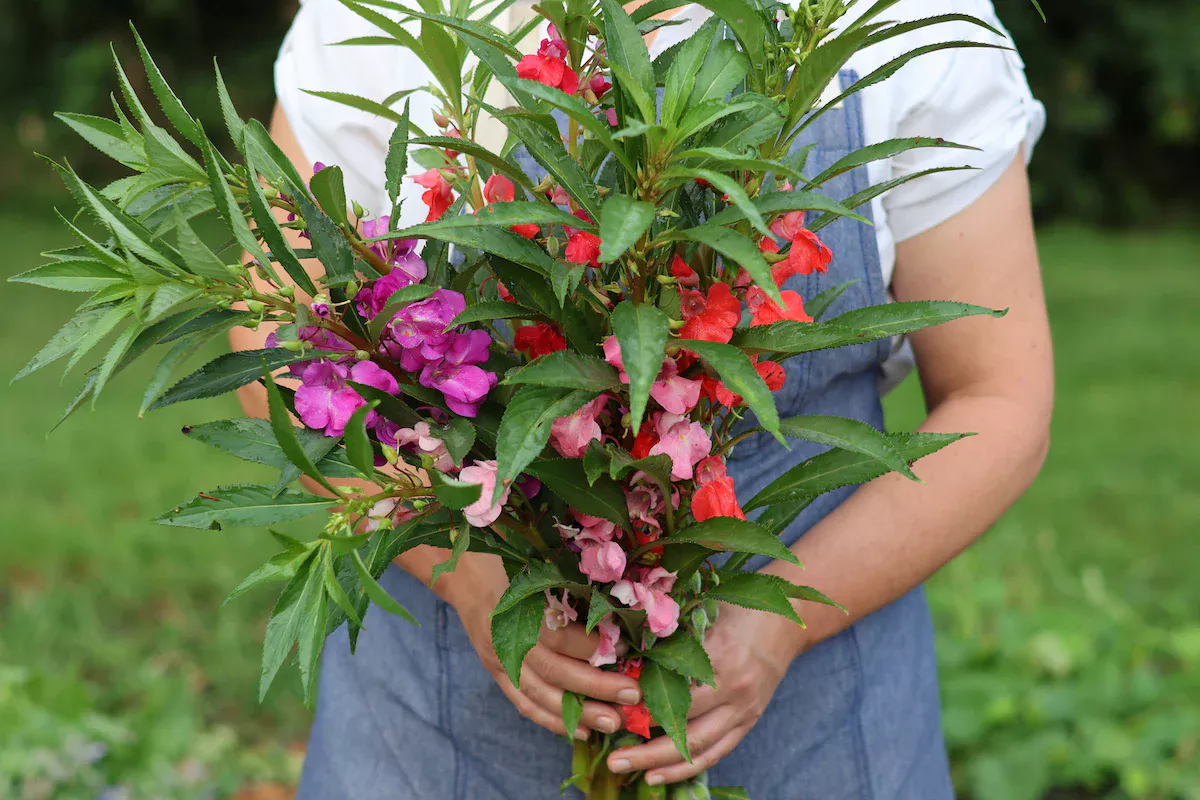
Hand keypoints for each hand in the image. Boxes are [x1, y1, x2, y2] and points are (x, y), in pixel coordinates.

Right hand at [449, 556, 642, 738]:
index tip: (626, 648)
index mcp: (518, 607)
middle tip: (632, 695)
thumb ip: (568, 582)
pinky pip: (525, 704)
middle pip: (554, 671)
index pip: (558, 635)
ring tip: (613, 722)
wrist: (466, 575)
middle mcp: (507, 639)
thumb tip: (616, 605)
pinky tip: (583, 731)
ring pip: (541, 695)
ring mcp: (500, 661)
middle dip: (597, 687)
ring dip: (580, 713)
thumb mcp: (536, 563)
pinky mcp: (497, 674)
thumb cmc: (510, 561)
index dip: (593, 645)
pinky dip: (553, 721)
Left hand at [606, 603, 803, 784]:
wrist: (785, 622)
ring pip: (701, 748)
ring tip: (632, 772)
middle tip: (614, 759)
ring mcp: (745, 709)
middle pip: (686, 729)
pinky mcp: (749, 720)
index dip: (641, 705)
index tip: (612, 711)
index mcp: (720, 655)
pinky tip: (661, 775)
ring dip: (664, 765)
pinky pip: (718, 752)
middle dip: (648, 750)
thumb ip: (669, 636)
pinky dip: (689, 767)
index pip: (674, 690)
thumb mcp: (703, 613)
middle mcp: (734, 688)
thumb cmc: (736, 611)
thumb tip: (622, 654)